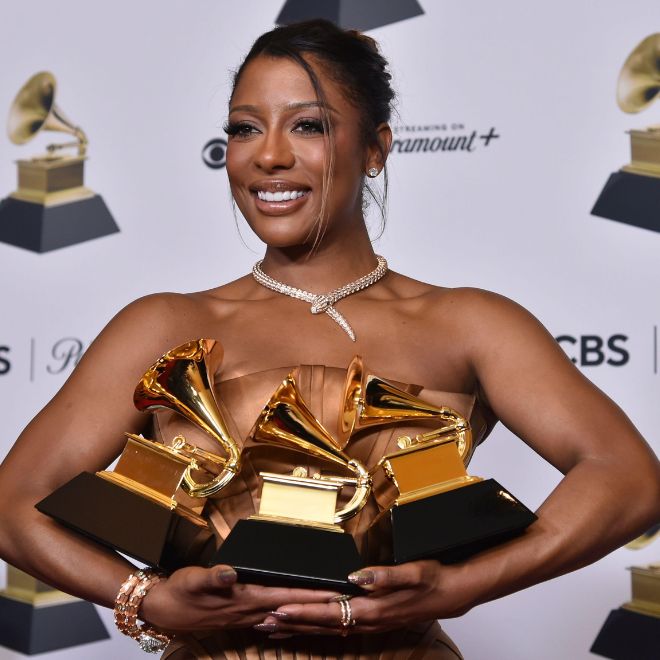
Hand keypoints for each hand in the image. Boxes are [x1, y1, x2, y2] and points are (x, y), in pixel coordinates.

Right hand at [140, 565, 339, 631]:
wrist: (162, 610)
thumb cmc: (180, 591)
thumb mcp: (194, 580)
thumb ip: (213, 576)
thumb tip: (231, 572)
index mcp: (244, 599)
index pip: (286, 595)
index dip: (311, 593)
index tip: (334, 591)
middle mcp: (250, 611)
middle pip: (292, 607)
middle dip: (319, 605)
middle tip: (345, 601)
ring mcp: (246, 617)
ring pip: (284, 616)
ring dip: (307, 614)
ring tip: (330, 612)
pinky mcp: (240, 618)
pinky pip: (271, 620)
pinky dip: (288, 619)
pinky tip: (294, 620)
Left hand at [257, 561, 471, 636]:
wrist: (451, 594)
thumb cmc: (431, 580)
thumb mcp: (411, 572)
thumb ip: (382, 576)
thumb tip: (355, 576)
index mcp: (372, 609)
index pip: (329, 611)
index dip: (302, 611)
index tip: (278, 609)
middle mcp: (367, 621)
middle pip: (322, 625)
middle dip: (292, 624)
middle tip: (263, 622)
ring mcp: (369, 624)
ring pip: (328, 629)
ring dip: (301, 627)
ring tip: (276, 625)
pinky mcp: (372, 621)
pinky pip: (339, 627)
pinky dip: (318, 627)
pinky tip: (309, 626)